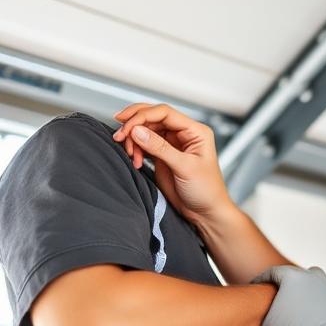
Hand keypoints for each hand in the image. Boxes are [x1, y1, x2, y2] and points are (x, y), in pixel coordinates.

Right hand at [112, 103, 230, 229]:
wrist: (205, 212)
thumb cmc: (206, 190)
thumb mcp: (184, 167)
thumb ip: (160, 148)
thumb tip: (138, 130)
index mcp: (195, 131)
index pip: (165, 113)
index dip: (143, 116)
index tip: (126, 127)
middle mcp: (184, 134)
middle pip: (153, 117)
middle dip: (134, 124)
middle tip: (119, 134)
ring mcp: (172, 144)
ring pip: (146, 130)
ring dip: (133, 140)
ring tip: (130, 154)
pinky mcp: (163, 155)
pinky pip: (144, 144)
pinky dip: (135, 150)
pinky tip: (135, 160)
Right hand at [252, 266, 325, 325]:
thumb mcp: (268, 325)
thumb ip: (268, 311)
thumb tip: (270, 313)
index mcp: (292, 276)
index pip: (272, 273)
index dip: (262, 281)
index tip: (257, 287)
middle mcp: (313, 275)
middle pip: (296, 277)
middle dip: (288, 287)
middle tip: (281, 300)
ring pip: (316, 284)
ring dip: (309, 293)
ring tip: (303, 309)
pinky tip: (322, 312)